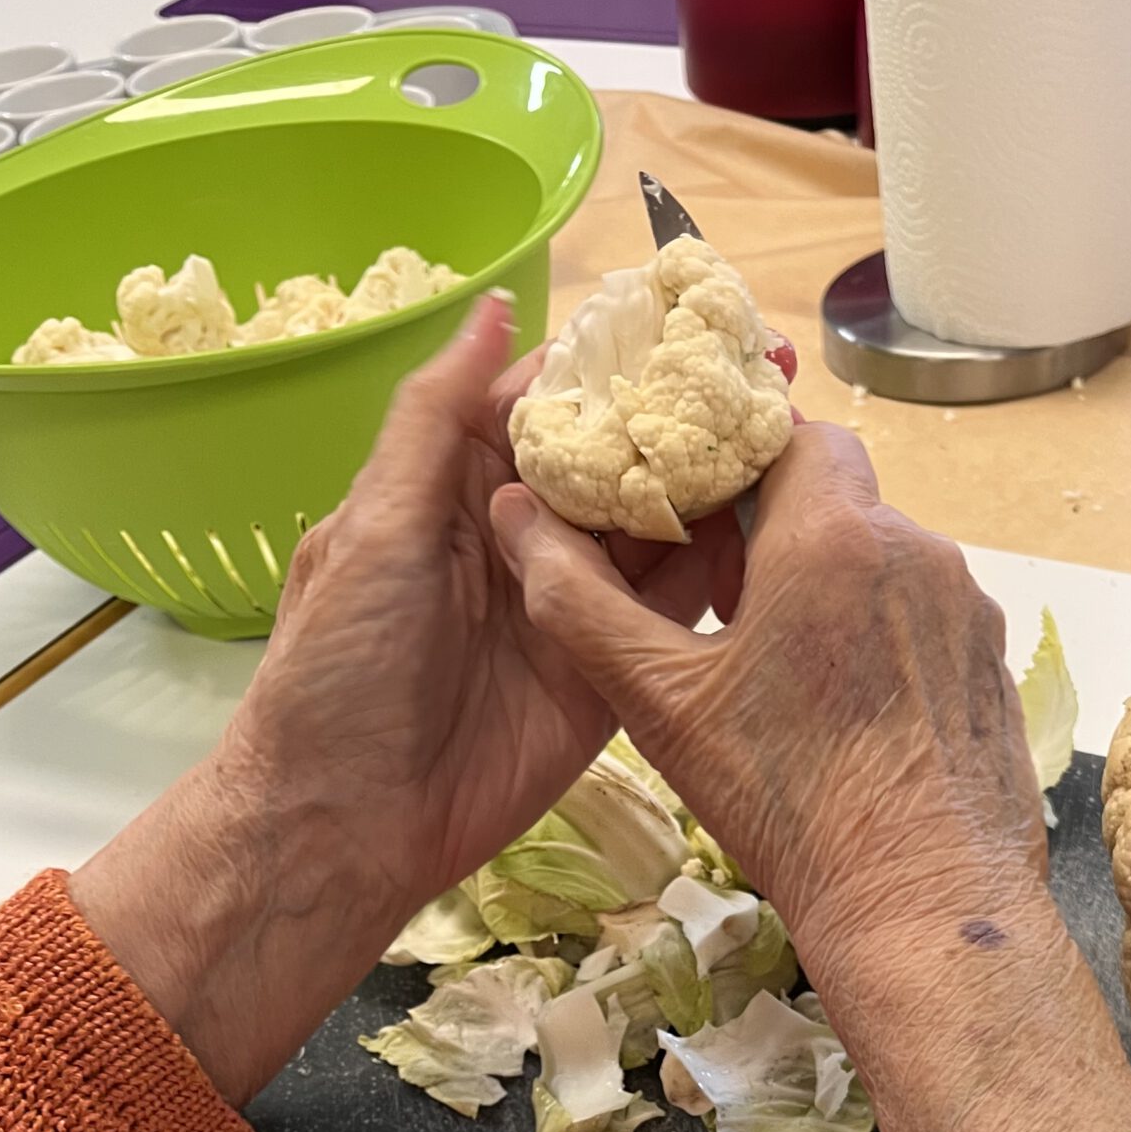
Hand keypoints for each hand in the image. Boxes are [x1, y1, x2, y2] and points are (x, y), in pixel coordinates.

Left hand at [72, 296, 739, 1104]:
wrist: (349, 824)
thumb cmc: (339, 668)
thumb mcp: (375, 526)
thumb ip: (438, 419)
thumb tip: (495, 307)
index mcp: (457, 485)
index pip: (547, 401)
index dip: (613, 361)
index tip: (689, 320)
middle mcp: (524, 535)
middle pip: (616, 460)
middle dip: (685, 418)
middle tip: (770, 374)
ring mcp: (572, 606)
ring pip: (655, 530)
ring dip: (715, 487)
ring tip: (790, 437)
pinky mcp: (610, 674)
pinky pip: (670, 614)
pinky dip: (718, 575)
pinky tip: (773, 533)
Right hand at [492, 427, 1130, 1131]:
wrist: (921, 905)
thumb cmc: (787, 803)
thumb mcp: (661, 704)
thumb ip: (580, 601)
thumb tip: (515, 517)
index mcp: (831, 533)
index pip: (785, 431)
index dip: (731, 455)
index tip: (690, 502)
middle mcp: (914, 549)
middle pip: (837, 494)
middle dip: (776, 525)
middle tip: (721, 592)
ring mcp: (967, 608)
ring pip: (882, 560)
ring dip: (829, 585)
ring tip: (779, 665)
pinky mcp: (992, 667)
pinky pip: (925, 620)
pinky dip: (880, 639)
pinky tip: (845, 712)